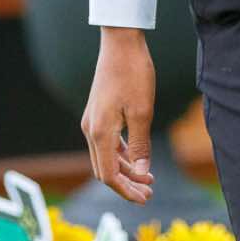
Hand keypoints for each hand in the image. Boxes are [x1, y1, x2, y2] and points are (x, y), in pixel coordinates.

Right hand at [82, 27, 156, 203]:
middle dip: (126, 184)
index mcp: (99, 132)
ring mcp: (92, 121)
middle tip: (149, 194)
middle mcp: (91, 130)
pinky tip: (138, 159)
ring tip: (148, 180)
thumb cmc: (133, 73)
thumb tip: (142, 173)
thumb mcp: (143, 111)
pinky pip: (108, 143)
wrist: (120, 42)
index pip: (109, 175)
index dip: (126, 190)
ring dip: (126, 170)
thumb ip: (141, 144)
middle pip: (105, 169)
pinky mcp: (98, 113)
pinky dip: (122, 154)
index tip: (145, 198)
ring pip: (106, 157)